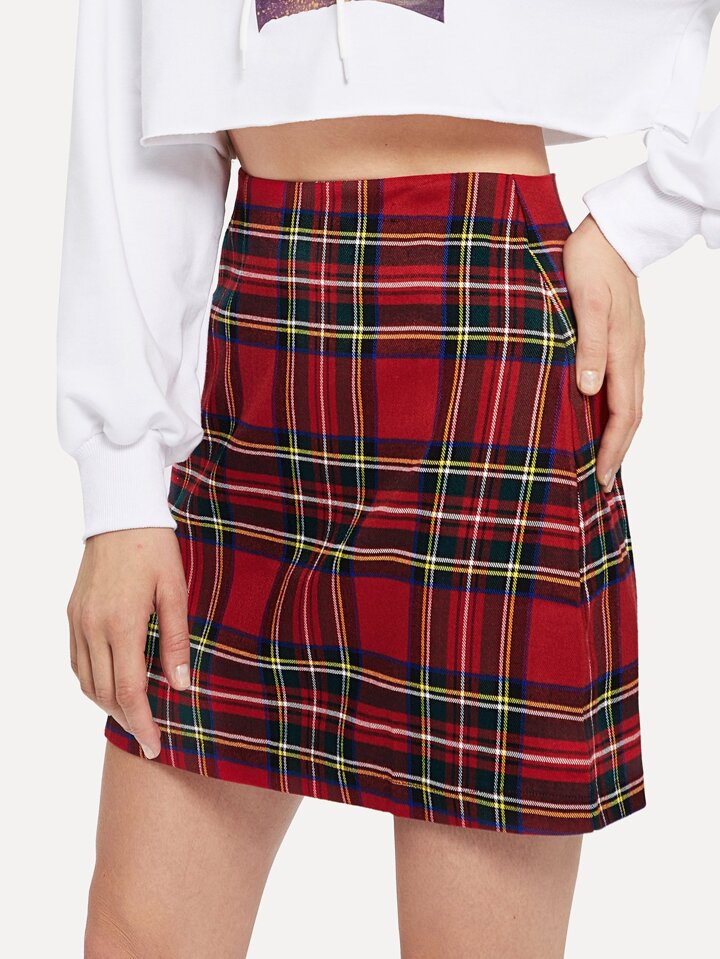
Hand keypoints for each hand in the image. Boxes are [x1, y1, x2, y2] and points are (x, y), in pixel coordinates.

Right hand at [66, 528, 190, 758]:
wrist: (121, 515)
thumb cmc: (156, 551)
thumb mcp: (176, 592)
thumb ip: (177, 640)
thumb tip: (180, 685)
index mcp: (123, 623)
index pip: (129, 690)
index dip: (142, 722)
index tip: (155, 746)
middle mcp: (94, 627)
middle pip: (104, 693)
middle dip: (127, 719)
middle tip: (149, 736)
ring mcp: (78, 621)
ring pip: (86, 681)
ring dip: (108, 703)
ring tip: (133, 714)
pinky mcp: (72, 614)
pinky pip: (77, 661)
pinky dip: (92, 681)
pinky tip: (110, 684)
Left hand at [563, 213, 644, 492]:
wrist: (613, 230)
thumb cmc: (591, 263)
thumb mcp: (585, 302)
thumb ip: (588, 345)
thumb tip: (589, 389)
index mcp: (622, 351)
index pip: (623, 412)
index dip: (612, 448)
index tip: (601, 476)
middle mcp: (631, 354)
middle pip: (631, 414)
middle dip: (617, 450)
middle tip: (602, 481)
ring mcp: (630, 347)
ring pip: (629, 401)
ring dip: (617, 434)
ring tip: (602, 459)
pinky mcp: (623, 339)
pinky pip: (624, 385)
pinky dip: (615, 410)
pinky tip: (600, 416)